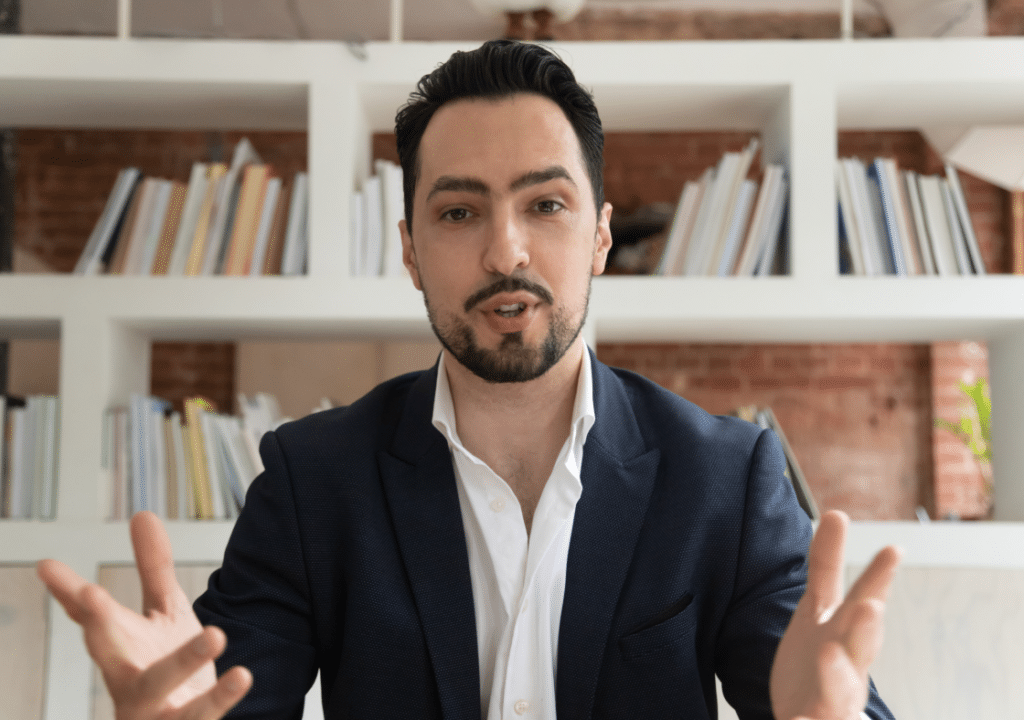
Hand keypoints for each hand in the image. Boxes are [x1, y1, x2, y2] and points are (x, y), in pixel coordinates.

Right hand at [37, 511, 251, 718]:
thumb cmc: (167, 665)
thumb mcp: (164, 612)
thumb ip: (152, 568)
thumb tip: (142, 514)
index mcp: (120, 648)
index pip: (91, 617)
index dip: (69, 592)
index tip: (46, 565)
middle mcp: (127, 679)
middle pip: (108, 652)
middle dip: (98, 623)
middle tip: (88, 594)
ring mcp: (151, 710)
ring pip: (158, 687)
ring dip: (184, 661)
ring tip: (216, 635)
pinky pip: (201, 716)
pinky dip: (220, 699)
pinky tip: (243, 675)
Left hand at [770, 510, 900, 719]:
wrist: (810, 719)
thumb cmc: (820, 661)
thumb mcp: (819, 611)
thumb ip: (826, 566)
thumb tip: (837, 512)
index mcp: (847, 634)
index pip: (863, 600)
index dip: (877, 578)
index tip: (892, 549)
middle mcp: (849, 667)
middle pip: (861, 648)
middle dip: (866, 629)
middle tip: (869, 607)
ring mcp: (834, 701)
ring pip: (840, 691)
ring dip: (837, 674)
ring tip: (828, 654)